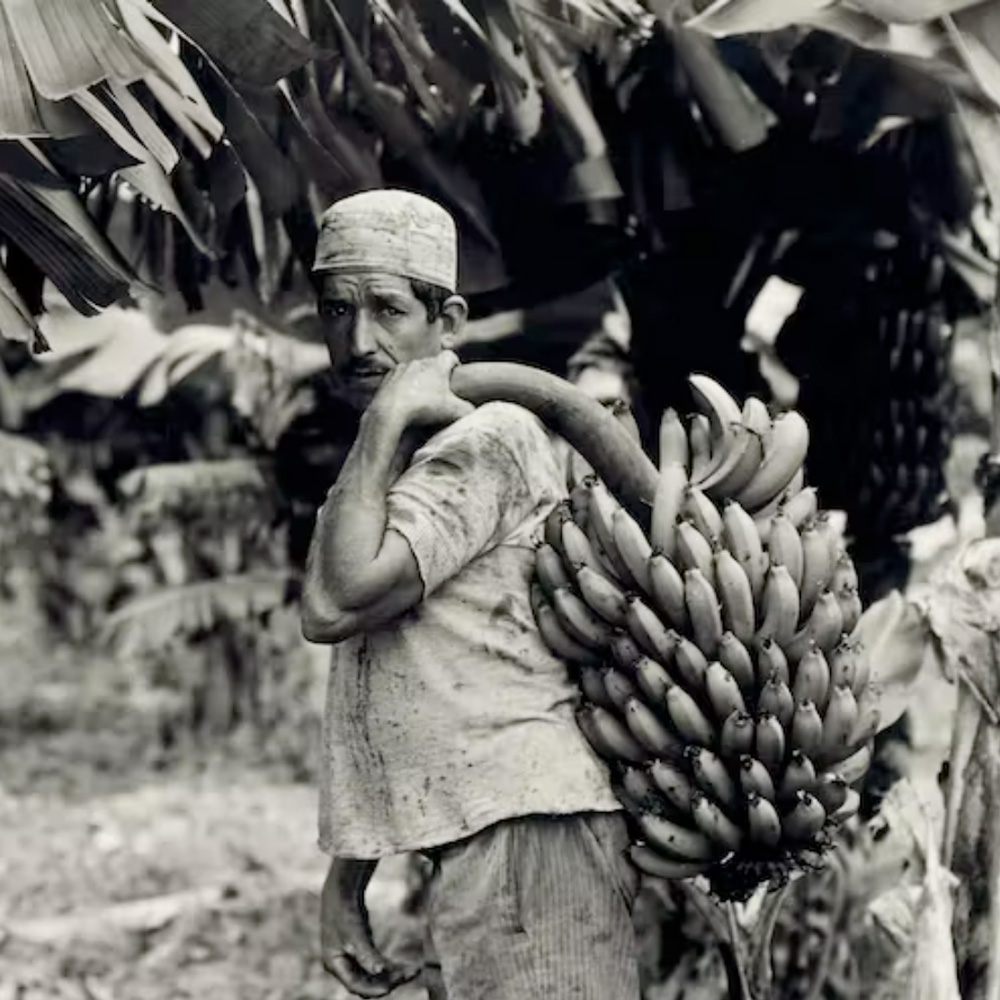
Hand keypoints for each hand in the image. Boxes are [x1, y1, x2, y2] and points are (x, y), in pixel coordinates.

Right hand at [320, 858, 418, 997]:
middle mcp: (343, 966)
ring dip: (392, 974)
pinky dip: (389, 966)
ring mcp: (351, 960)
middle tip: (411, 973)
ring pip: (374, 976)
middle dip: (389, 981)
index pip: (356, 986)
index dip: (374, 989)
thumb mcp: (354, 933)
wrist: (341, 892)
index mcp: (335, 965)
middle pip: (367, 983)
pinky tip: (405, 965)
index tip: (394, 986)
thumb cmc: (345, 911)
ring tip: (414, 970)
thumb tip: (379, 972)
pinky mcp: (360, 952)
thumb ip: (366, 954)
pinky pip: (376, 965)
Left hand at [373, 352, 473, 427]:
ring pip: (414, 369)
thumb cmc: (423, 408)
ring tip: (421, 395)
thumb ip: (467, 409)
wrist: (390, 412)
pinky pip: (398, 378)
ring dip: (418, 378)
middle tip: (440, 390)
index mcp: (436, 366)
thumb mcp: (453, 411)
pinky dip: (402, 385)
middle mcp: (419, 363)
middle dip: (437, 373)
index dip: (455, 363)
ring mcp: (401, 369)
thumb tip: (473, 411)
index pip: (450, 356)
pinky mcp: (387, 379)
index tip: (456, 373)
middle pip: (432, 363)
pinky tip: (404, 399)